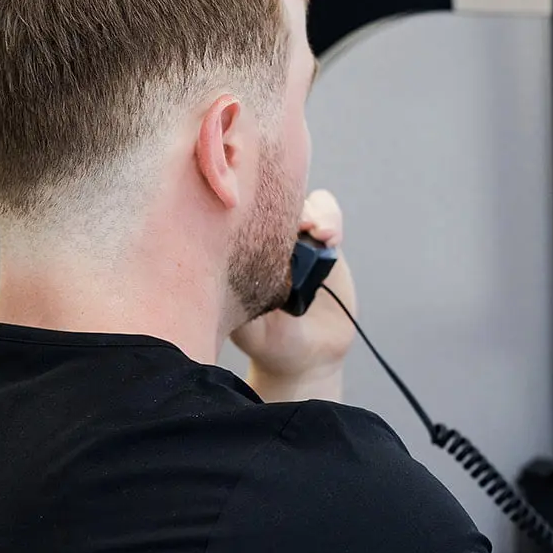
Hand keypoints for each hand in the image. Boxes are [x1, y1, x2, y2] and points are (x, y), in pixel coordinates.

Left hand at [232, 189, 356, 400]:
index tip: (263, 214)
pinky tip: (330, 239)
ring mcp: (299, 240)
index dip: (253, 200)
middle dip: (289, 201)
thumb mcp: (243, 322)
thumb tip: (220, 270)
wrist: (307, 356)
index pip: (244, 206)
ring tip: (319, 233)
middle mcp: (269, 237)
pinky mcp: (327, 247)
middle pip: (277, 197)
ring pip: (306, 202)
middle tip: (300, 224)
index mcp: (243, 247)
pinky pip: (330, 218)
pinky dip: (332, 220)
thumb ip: (236, 297)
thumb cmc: (266, 341)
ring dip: (315, 211)